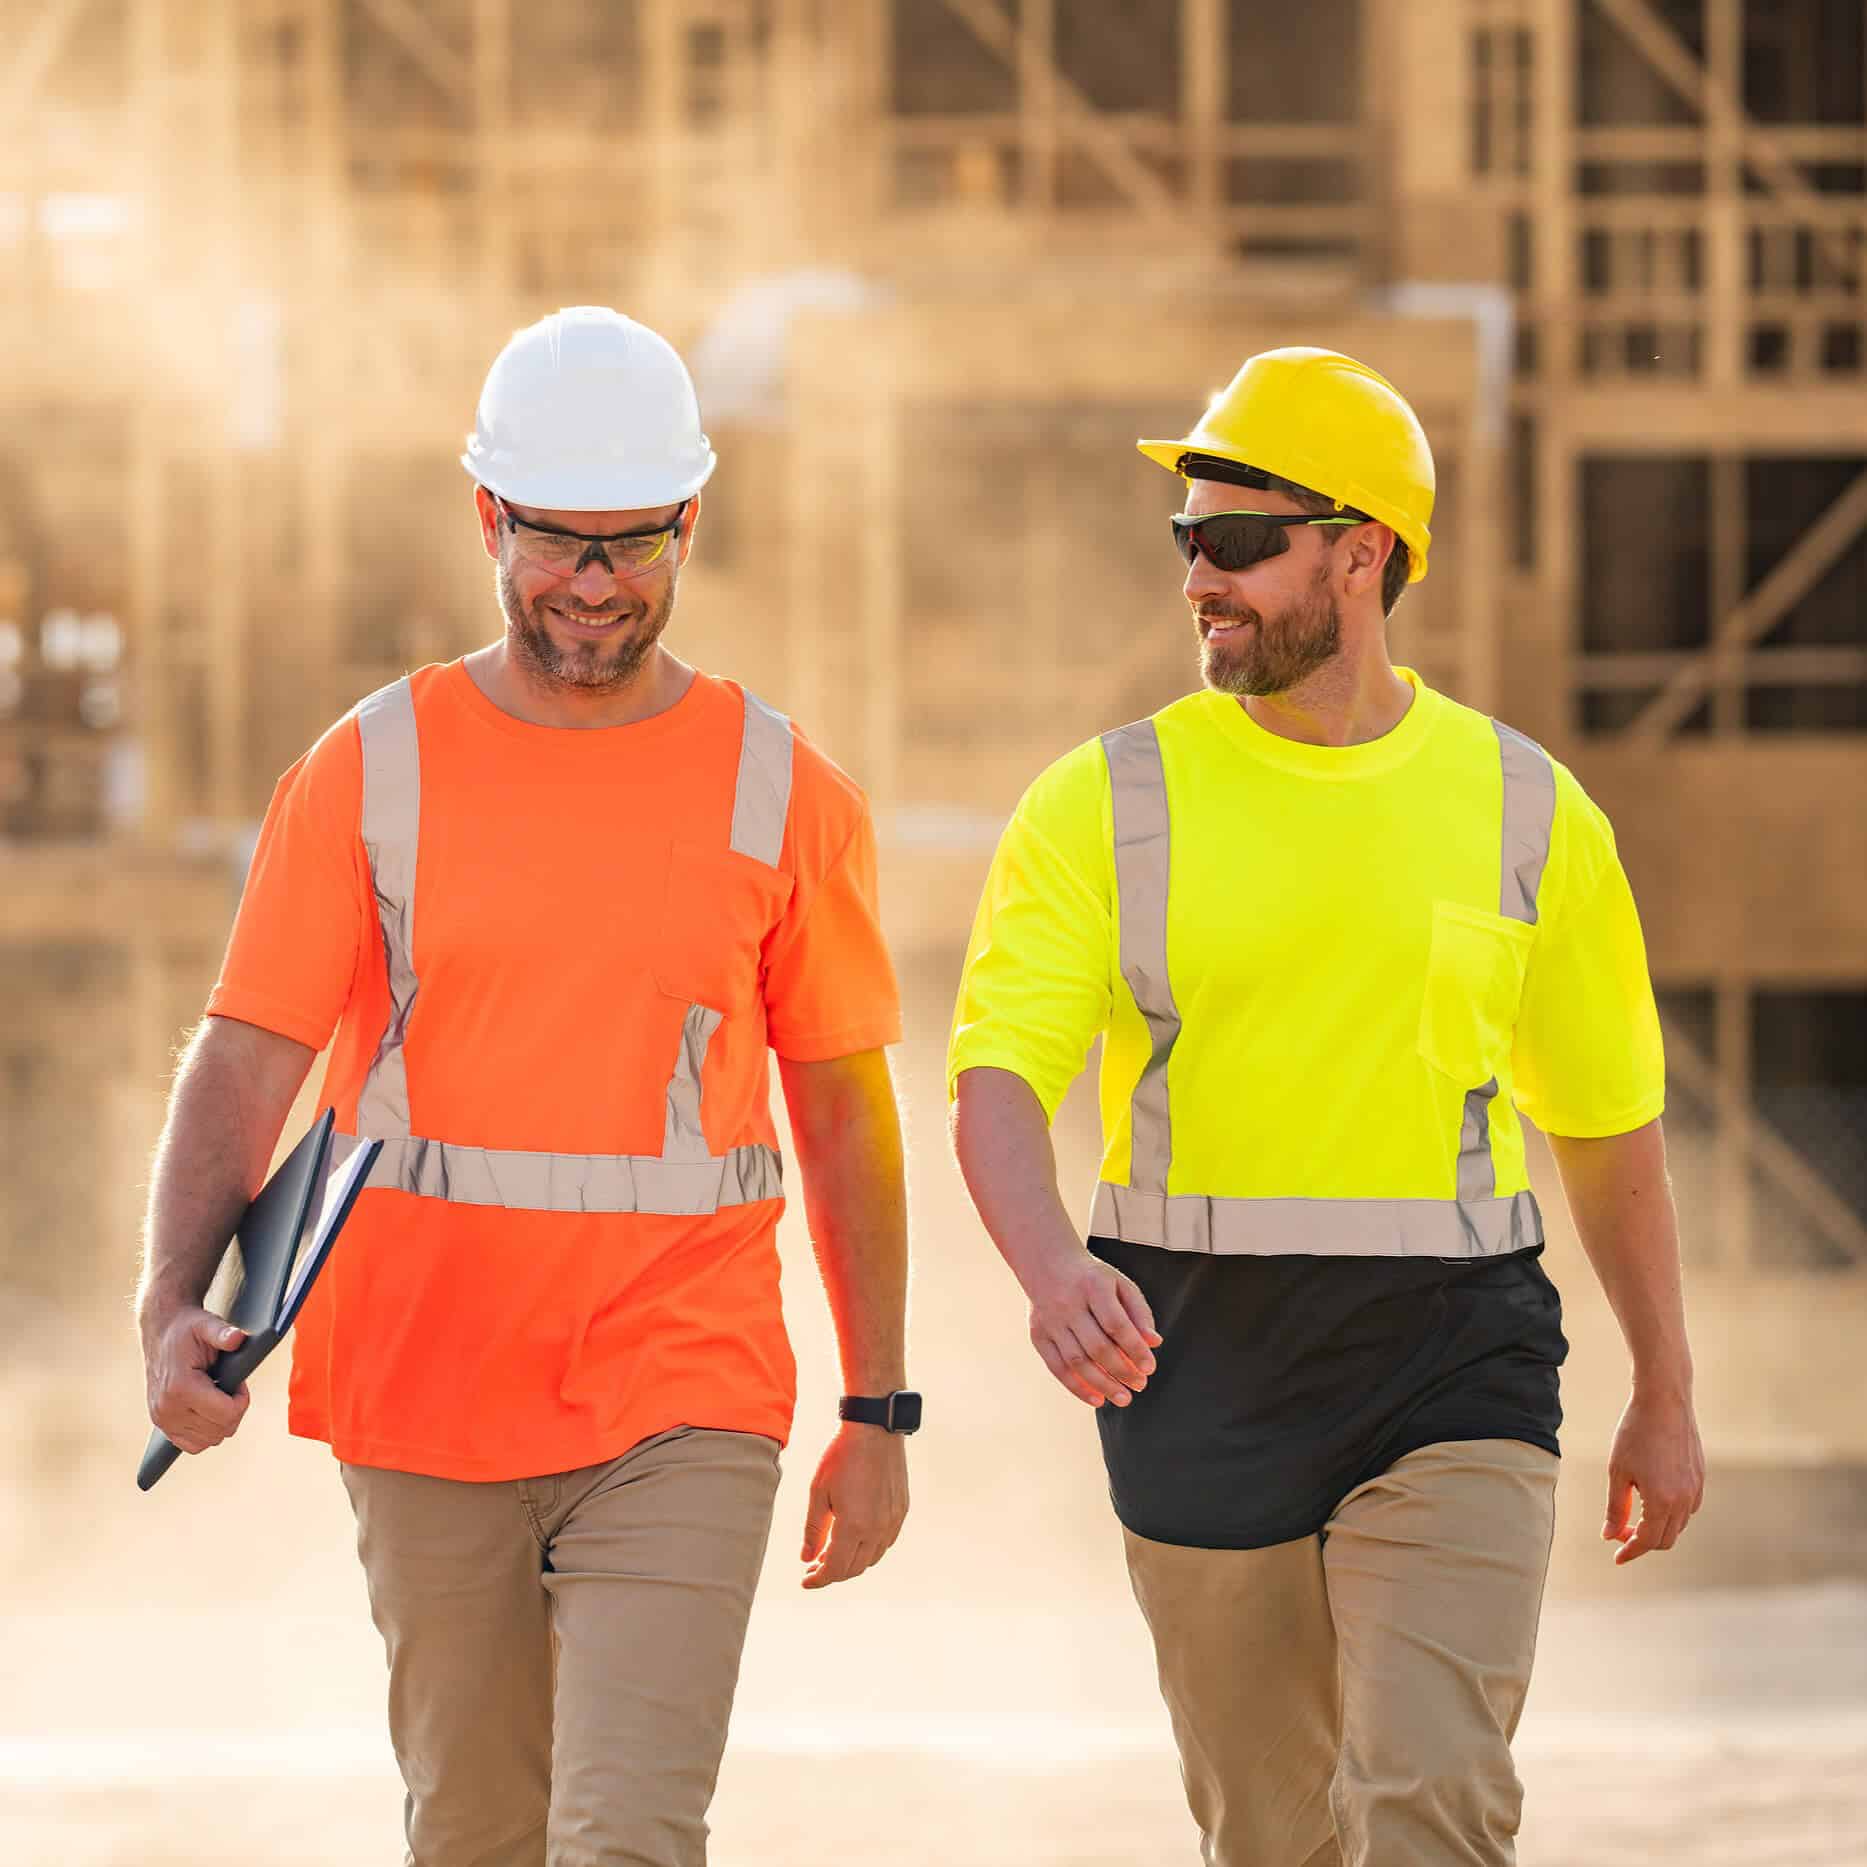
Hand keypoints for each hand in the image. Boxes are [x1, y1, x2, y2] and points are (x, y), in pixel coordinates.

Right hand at [141, 1304, 249, 1454]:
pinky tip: (209, 1410)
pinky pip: (191, 1445)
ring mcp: (162, 1419)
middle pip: (220, 1430)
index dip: (242, 1400)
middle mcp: (167, 1409)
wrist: (161, 1332)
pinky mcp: (161, 1423)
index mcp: (180, 1387)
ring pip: (208, 1441)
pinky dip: (206, 1432)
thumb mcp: (206, 1324)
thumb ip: (223, 1333)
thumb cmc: (186, 1329)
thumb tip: (238, 1338)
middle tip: (230, 1386)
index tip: (239, 1383)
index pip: (226, 1415)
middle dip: (234, 1409)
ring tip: (218, 1396)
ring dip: (221, 1422)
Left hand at [800, 1422, 908, 1589]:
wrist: (874, 1428)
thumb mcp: (818, 1491)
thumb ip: (814, 1529)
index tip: (805, 1580)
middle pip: (854, 1568)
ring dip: (851, 1562)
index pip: (836, 1568)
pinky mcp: (901, 1510)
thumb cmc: (842, 1456)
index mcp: (854, 1526)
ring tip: (832, 1553)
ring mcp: (893, 1520)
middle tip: (814, 1567)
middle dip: (833, 1573)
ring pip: (872, 1558)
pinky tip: (854, 1538)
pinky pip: (885, 1542)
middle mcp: (878, 1529)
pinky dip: (868, 1549)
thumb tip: (806, 1558)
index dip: (819, 1579)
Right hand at [1025, 1249, 1160, 1408]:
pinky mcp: (1038, 1334)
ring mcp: (1050, 1320)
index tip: (1150, 1367)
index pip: (1116, 1324)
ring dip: (1102, 1384)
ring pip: (1077, 1361)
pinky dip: (1077, 1387)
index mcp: (1093, 1286)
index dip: (1135, 1349)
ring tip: (1123, 1397)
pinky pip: (1057, 1367)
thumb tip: (1154, 1343)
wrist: (1046, 1263)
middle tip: (1140, 1385)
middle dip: (1122, 1371)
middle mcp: (1068, 1303)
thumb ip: (1139, 1312)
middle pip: (1097, 1346)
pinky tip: (1097, 1398)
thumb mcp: (1120, 1284)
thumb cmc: (1091, 1279)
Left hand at [1603, 1388, 1704, 1563]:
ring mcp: (1696, 1489)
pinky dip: (1670, 1514)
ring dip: (1656, 1528)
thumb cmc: (1635, 1433)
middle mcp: (1685, 1500)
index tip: (1616, 1558)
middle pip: (1665, 1539)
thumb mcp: (1618, 1471)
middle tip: (1618, 1531)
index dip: (1630, 1551)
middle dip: (1641, 1541)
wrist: (1664, 1401)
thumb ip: (1616, 1507)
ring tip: (1632, 1516)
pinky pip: (1687, 1508)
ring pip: (1678, 1525)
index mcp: (1663, 1502)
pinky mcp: (1700, 1478)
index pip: (1647, 1541)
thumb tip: (1610, 1535)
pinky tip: (1653, 1501)